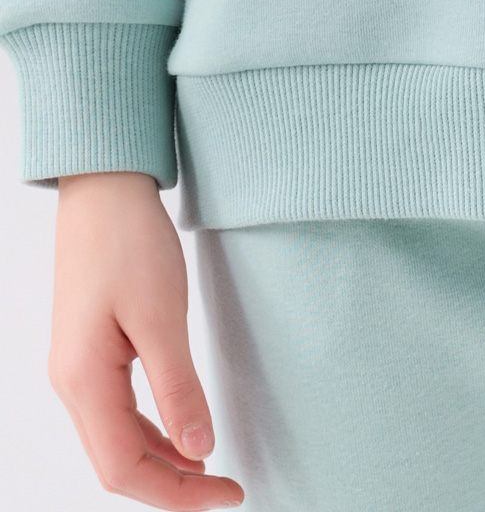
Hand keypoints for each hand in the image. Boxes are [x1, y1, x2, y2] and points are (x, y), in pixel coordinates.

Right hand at [48, 171, 243, 507]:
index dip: (177, 494)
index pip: (124, 469)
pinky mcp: (90, 351)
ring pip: (115, 441)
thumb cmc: (128, 240)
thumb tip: (200, 451)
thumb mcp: (162, 315)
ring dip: (162, 462)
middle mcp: (72, 384)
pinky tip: (182, 430)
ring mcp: (78, 368)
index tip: (228, 494)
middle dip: (171, 487)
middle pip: (116, 464)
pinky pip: (117, 411)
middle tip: (226, 490)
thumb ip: (178, 388)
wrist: (104, 188)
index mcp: (83, 381)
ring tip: (210, 470)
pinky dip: (151, 430)